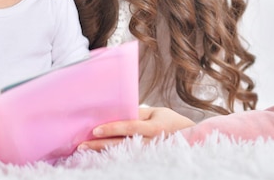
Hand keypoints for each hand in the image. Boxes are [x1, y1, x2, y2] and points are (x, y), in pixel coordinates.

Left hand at [78, 106, 194, 151]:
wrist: (191, 141)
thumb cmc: (172, 123)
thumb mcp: (157, 113)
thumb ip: (138, 113)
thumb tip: (117, 112)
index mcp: (154, 128)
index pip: (131, 127)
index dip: (113, 128)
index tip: (95, 130)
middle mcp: (151, 143)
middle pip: (122, 144)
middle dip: (100, 145)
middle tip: (81, 145)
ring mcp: (149, 154)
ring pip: (122, 153)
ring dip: (102, 152)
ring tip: (85, 150)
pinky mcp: (146, 160)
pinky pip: (126, 158)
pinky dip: (111, 156)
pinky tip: (99, 155)